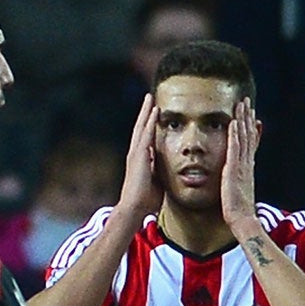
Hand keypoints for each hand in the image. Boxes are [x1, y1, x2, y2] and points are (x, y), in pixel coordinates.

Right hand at [116, 94, 163, 221]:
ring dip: (146, 112)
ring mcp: (136, 153)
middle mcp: (136, 154)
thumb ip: (161, 174)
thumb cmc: (146, 200)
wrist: (135, 207)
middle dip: (145, 113)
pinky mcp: (139, 155)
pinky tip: (155, 110)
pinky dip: (150, 121)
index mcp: (140, 160)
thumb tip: (170, 172)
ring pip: (141, 127)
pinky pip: (146, 134)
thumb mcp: (157, 183)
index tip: (154, 114)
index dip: (149, 125)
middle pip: (140, 128)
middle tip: (149, 98)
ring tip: (150, 98)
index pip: (145, 138)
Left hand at [221, 100, 261, 233]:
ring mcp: (242, 165)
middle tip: (246, 101)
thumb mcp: (239, 191)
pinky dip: (235, 134)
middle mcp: (246, 163)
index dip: (250, 127)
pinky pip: (234, 148)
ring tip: (241, 105)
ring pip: (243, 137)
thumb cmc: (238, 210)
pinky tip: (233, 122)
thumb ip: (238, 180)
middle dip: (247, 117)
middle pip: (248, 135)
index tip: (250, 114)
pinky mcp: (234, 170)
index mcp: (247, 167)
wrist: (242, 219)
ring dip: (242, 120)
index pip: (249, 142)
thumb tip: (237, 177)